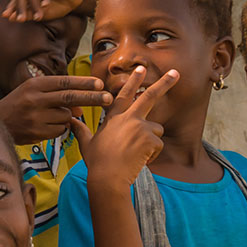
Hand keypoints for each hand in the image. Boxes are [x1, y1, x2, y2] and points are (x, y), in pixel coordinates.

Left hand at [0, 0, 94, 21]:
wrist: (76, 0)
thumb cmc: (59, 7)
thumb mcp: (43, 14)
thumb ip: (30, 15)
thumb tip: (14, 18)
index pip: (17, 0)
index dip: (11, 8)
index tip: (6, 17)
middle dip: (20, 8)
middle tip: (21, 20)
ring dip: (35, 6)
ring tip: (38, 17)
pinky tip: (46, 4)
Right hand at [0, 76, 111, 143]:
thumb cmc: (18, 104)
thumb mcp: (34, 93)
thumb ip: (57, 96)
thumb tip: (81, 109)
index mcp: (35, 85)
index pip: (64, 82)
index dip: (84, 83)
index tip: (100, 83)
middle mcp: (35, 99)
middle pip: (70, 98)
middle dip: (92, 98)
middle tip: (108, 98)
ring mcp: (35, 117)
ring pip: (66, 116)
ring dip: (66, 117)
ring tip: (49, 116)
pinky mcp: (37, 133)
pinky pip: (59, 130)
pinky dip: (59, 128)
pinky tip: (45, 126)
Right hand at [76, 66, 178, 185]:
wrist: (108, 177)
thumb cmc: (97, 163)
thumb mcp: (86, 144)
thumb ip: (80, 130)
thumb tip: (70, 121)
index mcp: (114, 117)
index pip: (124, 94)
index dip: (133, 80)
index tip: (141, 68)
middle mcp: (128, 118)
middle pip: (149, 96)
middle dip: (164, 83)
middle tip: (176, 73)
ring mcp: (140, 126)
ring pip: (156, 129)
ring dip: (151, 141)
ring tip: (136, 154)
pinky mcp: (149, 138)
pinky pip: (158, 145)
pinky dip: (152, 154)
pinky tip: (139, 160)